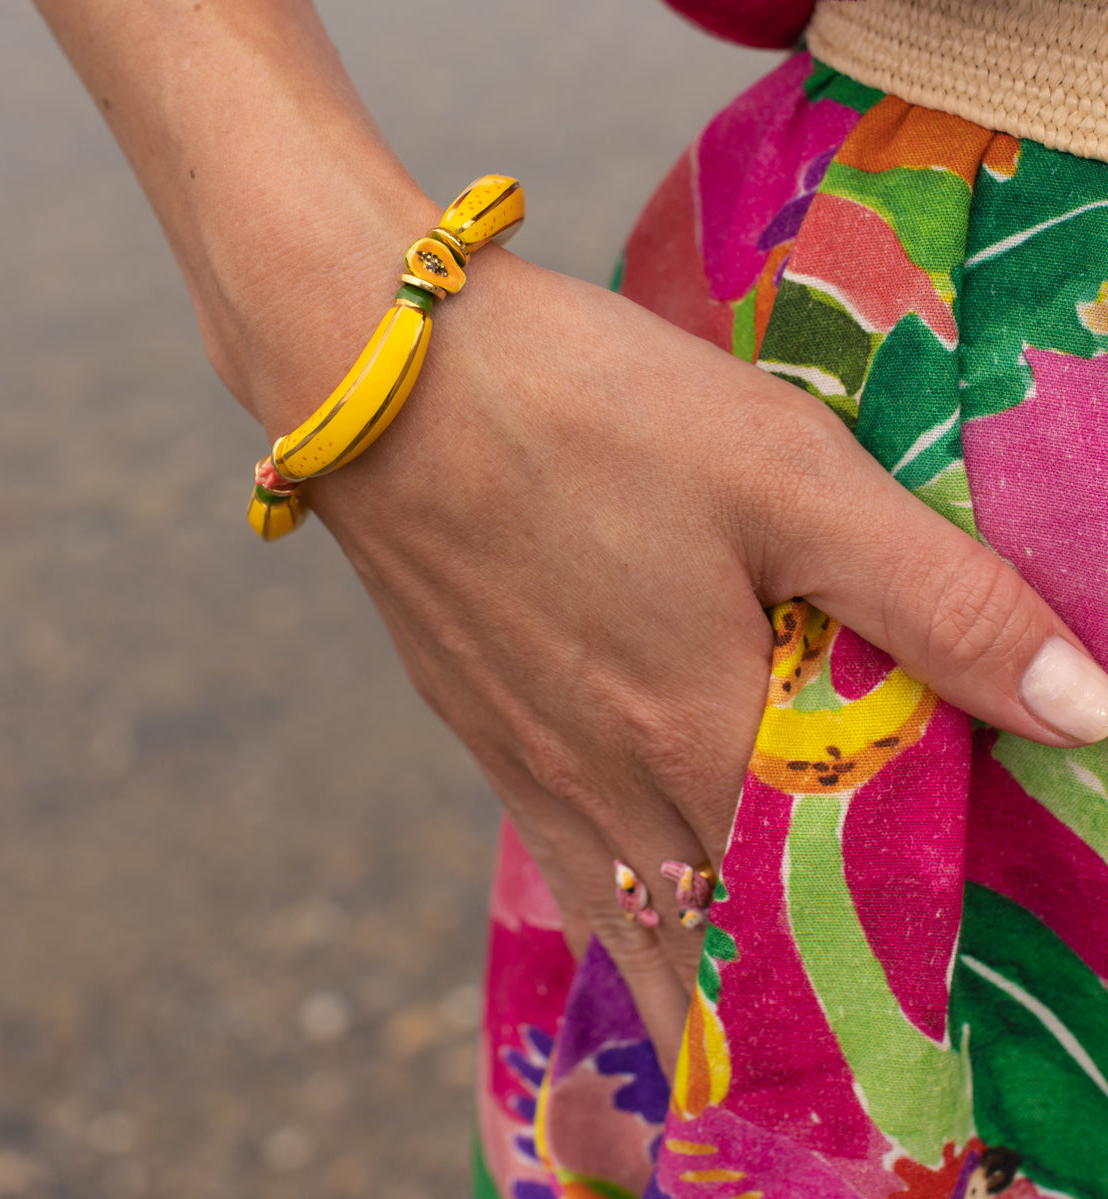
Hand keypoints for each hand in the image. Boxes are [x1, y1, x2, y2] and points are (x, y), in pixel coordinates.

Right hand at [293, 243, 1107, 1076]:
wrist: (379, 377)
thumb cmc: (591, 410)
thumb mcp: (787, 474)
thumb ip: (934, 599)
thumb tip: (1083, 714)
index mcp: (708, 735)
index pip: (841, 882)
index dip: (907, 920)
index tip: (945, 947)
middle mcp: (617, 783)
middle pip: (736, 928)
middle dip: (806, 984)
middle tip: (862, 1012)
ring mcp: (535, 765)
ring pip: (643, 927)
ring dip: (708, 991)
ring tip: (751, 1039)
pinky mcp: (480, 729)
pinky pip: (569, 871)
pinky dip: (624, 924)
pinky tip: (640, 915)